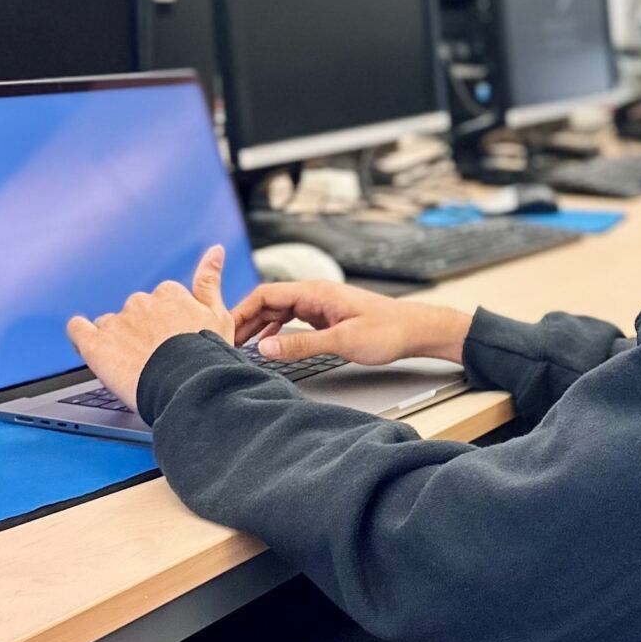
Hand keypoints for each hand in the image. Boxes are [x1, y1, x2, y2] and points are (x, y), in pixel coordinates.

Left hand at [66, 275, 226, 411]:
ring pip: (108, 325)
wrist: (190, 387)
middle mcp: (140, 302)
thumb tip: (215, 250)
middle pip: (132, 315)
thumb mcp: (218, 315)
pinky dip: (81, 335)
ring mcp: (117, 322)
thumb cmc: (208, 356)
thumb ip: (210, 280)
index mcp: (168, 293)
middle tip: (152, 361)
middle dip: (138, 333)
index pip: (157, 304)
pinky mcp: (96, 345)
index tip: (168, 344)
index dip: (162, 326)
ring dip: (114, 340)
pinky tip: (89, 348)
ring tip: (129, 366)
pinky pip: (78, 330)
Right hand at [231, 277, 469, 370]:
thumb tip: (265, 350)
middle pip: (269, 302)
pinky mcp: (328, 318)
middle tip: (225, 342)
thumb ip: (301, 345)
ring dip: (259, 327)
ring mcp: (321, 306)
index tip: (223, 329)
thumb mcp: (342, 341)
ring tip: (240, 346)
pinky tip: (270, 345)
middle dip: (244, 321)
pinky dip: (277, 331)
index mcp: (316, 292)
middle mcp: (316, 294)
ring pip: (279, 312)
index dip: (241, 311)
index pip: (266, 294)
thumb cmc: (387, 330)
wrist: (417, 330)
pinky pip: (293, 321)